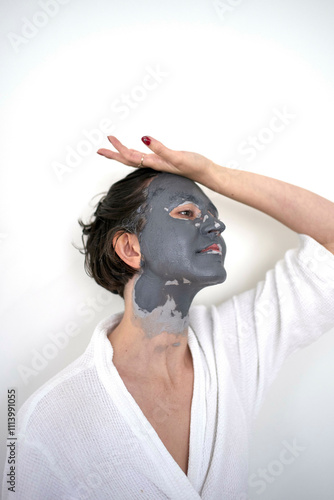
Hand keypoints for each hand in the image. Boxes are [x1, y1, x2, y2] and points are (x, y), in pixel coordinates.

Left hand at [97, 136, 213, 182]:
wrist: (207, 173)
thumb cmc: (195, 165)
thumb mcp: (177, 156)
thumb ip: (161, 149)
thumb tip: (143, 139)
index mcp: (154, 163)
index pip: (130, 156)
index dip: (118, 148)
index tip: (108, 138)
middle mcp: (153, 164)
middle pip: (128, 160)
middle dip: (113, 154)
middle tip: (99, 149)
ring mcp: (158, 164)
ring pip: (135, 159)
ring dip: (122, 154)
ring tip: (112, 149)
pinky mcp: (164, 162)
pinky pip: (144, 158)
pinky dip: (136, 154)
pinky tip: (136, 151)